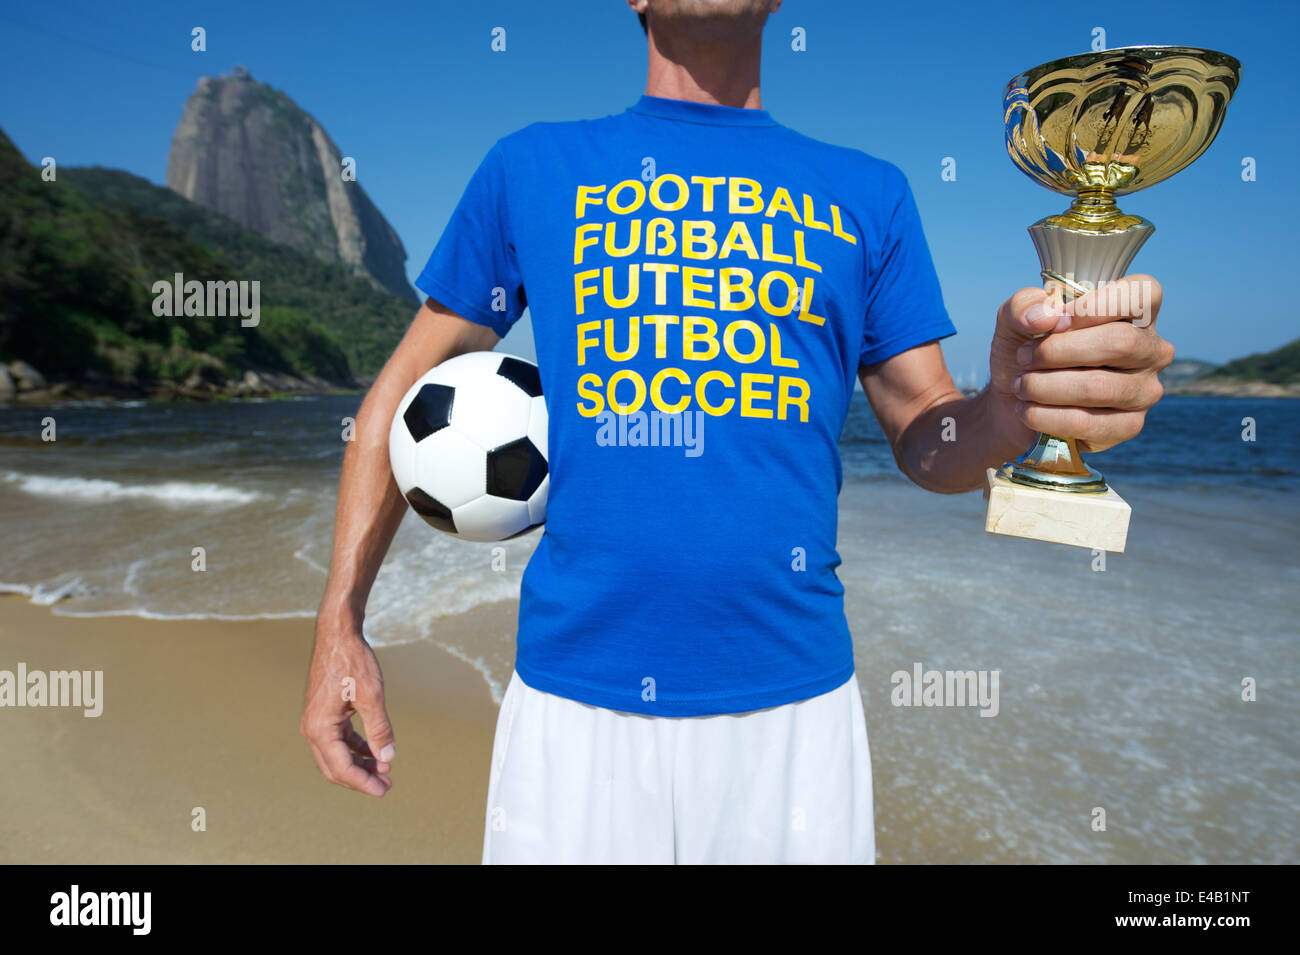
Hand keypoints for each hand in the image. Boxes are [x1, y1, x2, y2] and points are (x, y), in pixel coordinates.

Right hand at [300, 614, 395, 796]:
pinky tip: (375, 752)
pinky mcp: (324, 714)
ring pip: (337, 755)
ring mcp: (316, 722)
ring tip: (385, 770)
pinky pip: (338, 741)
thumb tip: (387, 759)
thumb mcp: (372, 696)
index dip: (363, 783)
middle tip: (387, 785)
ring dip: (360, 764)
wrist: (338, 635)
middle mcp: (312, 729)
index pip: (341, 768)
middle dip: (361, 779)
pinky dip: (356, 748)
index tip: (384, 790)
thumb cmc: (353, 662)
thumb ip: (379, 730)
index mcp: (319, 728)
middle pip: (335, 767)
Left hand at [988, 274, 1173, 452]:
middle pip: (1121, 342)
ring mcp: (1145, 390)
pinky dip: (1047, 416)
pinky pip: (1088, 423)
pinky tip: (1027, 410)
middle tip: (1023, 357)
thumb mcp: (1016, 319)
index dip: (1097, 305)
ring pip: (1100, 386)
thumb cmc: (1026, 350)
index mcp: (1135, 311)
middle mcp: (1151, 349)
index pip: (1142, 293)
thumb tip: (1046, 316)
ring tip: (1020, 385)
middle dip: (1058, 350)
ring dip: (1045, 386)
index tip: (1055, 322)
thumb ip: (1024, 305)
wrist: (1012, 400)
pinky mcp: (1129, 425)